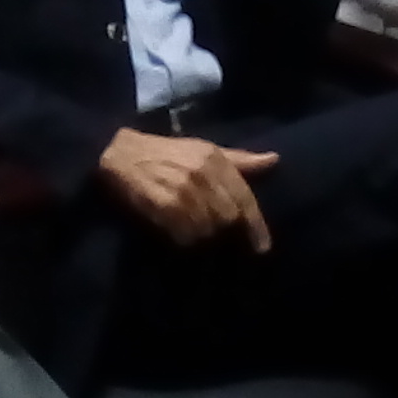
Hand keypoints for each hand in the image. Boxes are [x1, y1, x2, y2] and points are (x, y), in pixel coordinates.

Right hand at [95, 129, 275, 251]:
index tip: (263, 248)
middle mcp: (202, 174)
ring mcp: (183, 191)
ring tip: (189, 221)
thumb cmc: (169, 153)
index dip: (256, 226)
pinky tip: (174, 225)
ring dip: (201, 232)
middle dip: (224, 227)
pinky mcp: (164, 206)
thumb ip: (240, 159)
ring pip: (207, 229)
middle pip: (228, 218)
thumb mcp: (205, 149)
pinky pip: (185, 235)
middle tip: (214, 227)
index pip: (244, 198)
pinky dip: (183, 236)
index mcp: (215, 158)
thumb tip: (274, 160)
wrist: (123, 154)